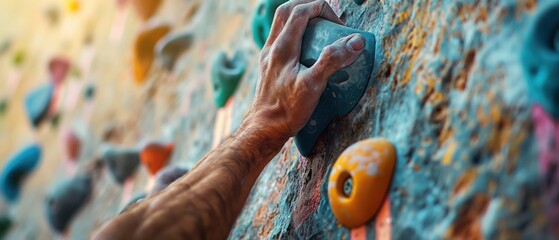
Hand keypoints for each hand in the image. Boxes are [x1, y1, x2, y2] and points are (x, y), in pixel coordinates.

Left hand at [244, 0, 365, 145]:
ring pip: (281, 24)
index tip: (338, 24)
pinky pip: (280, 39)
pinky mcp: (268, 68)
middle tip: (327, 16)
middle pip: (286, 11)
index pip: (301, 12)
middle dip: (308, 6)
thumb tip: (354, 42)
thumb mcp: (313, 85)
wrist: (264, 129)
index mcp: (282, 47)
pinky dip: (294, 34)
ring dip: (300, 18)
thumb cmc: (286, 110)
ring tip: (319, 28)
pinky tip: (306, 49)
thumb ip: (332, 60)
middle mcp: (272, 48)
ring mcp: (268, 57)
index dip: (321, 9)